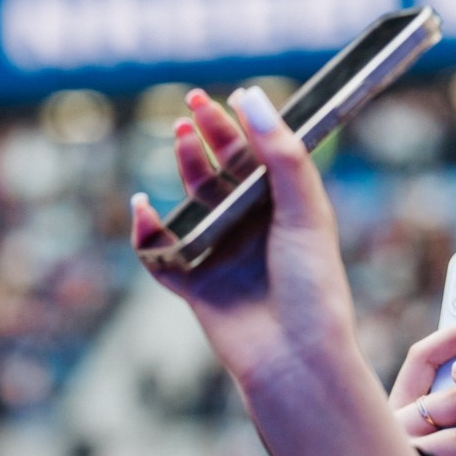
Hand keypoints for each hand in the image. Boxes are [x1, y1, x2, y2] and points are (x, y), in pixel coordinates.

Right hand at [131, 86, 427, 455]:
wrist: (295, 358)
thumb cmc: (312, 288)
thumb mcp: (304, 210)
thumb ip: (280, 153)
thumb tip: (249, 98)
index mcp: (286, 210)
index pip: (259, 156)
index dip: (239, 125)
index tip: (222, 97)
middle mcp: (253, 230)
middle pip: (222, 174)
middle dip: (206, 141)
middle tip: (190, 112)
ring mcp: (223, 257)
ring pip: (193, 205)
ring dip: (185, 172)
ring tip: (180, 140)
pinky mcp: (197, 287)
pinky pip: (162, 255)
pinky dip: (147, 233)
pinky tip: (143, 207)